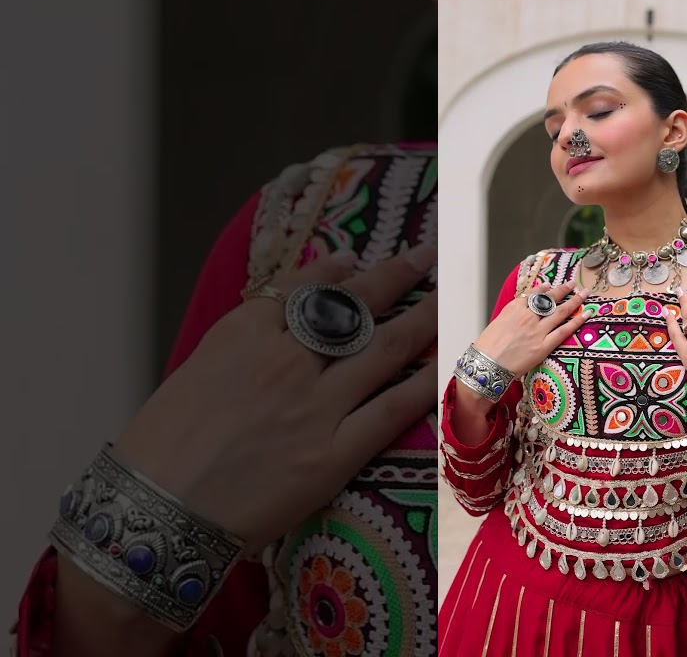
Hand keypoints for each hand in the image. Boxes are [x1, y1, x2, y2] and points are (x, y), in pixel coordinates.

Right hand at [111, 246, 438, 552]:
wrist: (153, 514)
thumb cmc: (163, 447)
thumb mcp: (198, 368)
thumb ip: (248, 332)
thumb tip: (291, 301)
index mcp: (244, 332)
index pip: (306, 286)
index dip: (341, 269)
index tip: (362, 258)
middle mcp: (287, 358)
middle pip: (358, 306)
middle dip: (398, 274)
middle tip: (428, 254)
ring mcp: (317, 404)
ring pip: (387, 346)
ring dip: (425, 315)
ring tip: (451, 294)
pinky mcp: (336, 452)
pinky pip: (393, 408)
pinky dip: (425, 382)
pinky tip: (447, 363)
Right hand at [470, 281, 589, 379]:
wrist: (486, 364)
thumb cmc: (488, 346)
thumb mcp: (498, 321)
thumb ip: (513, 312)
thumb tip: (524, 304)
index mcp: (514, 308)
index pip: (534, 293)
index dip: (545, 288)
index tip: (552, 285)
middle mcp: (528, 316)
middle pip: (550, 298)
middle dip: (564, 289)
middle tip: (574, 283)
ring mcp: (537, 330)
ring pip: (560, 311)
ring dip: (575, 300)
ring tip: (585, 293)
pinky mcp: (544, 346)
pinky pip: (564, 331)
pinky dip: (577, 321)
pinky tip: (586, 313)